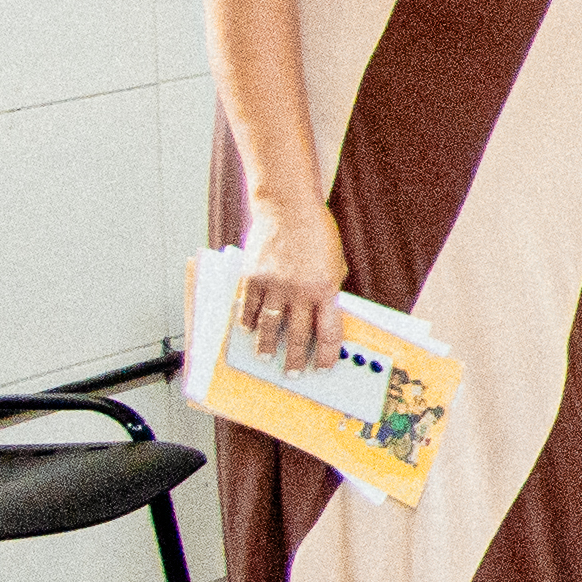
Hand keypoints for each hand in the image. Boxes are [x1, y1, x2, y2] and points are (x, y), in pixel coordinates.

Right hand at [236, 194, 349, 378]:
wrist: (288, 208)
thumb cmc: (316, 233)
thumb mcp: (334, 263)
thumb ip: (328, 289)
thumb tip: (322, 316)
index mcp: (326, 289)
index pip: (329, 332)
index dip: (327, 354)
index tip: (324, 368)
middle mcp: (300, 291)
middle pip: (297, 335)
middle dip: (295, 359)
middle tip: (293, 374)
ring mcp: (274, 285)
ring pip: (268, 325)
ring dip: (266, 346)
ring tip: (265, 358)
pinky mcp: (253, 277)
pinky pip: (248, 306)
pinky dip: (246, 321)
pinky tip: (247, 331)